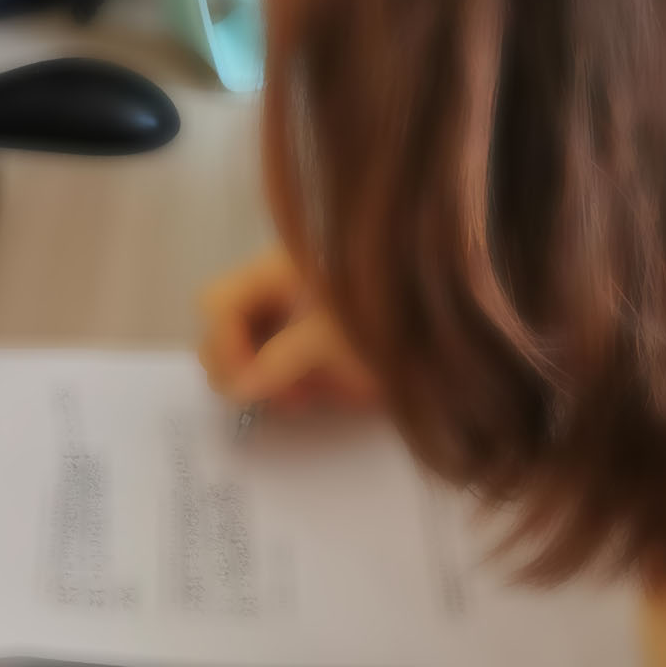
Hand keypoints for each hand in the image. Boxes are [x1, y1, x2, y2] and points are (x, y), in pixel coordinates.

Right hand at [197, 243, 381, 413]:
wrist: (448, 316)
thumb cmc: (393, 314)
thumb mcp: (332, 339)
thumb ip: (279, 362)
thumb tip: (237, 388)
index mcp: (276, 268)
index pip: (216, 304)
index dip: (224, 347)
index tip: (251, 386)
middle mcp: (279, 281)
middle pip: (225, 323)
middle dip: (238, 364)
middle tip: (269, 398)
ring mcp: (296, 302)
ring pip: (250, 341)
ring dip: (262, 374)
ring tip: (299, 398)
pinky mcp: (316, 328)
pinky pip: (281, 351)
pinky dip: (288, 375)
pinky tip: (315, 390)